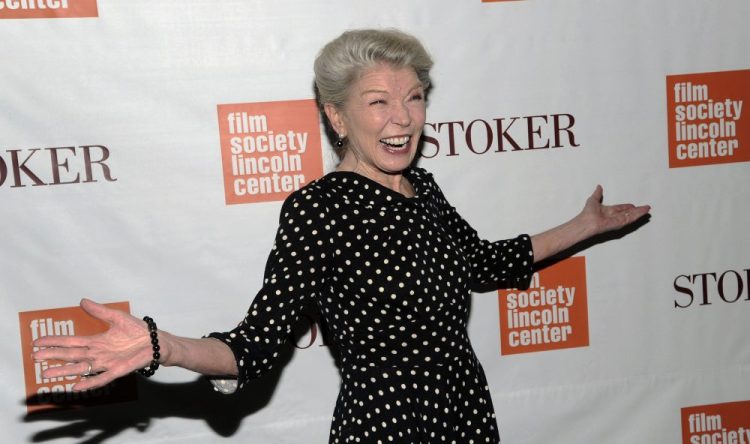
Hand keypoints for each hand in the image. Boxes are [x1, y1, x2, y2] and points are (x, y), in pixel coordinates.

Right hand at [32, 298, 155, 391]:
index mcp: (96, 341)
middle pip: (70, 355)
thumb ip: (99, 311)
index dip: (54, 342)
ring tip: (46, 374)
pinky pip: (101, 378)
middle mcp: (97, 354)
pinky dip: (89, 382)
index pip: (70, 342)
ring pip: (80, 368)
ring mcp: (106, 363)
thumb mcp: (117, 317)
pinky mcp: (118, 370)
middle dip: (53, 356)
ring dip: (64, 371)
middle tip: (35, 357)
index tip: (37, 342)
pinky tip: (76, 386)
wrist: (156, 341)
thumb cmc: (137, 330)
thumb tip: (82, 301)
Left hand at [579, 185, 650, 235]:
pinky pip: (630, 219)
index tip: (633, 205)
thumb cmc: (587, 213)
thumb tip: (598, 186)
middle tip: (645, 208)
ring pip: (631, 216)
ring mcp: (617, 221)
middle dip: (636, 211)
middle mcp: (613, 216)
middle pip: (627, 213)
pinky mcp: (620, 224)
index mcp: (608, 211)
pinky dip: (637, 216)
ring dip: (639, 212)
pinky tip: (643, 213)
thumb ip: (597, 193)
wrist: (587, 221)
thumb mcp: (593, 199)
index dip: (626, 207)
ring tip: (647, 209)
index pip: (620, 209)